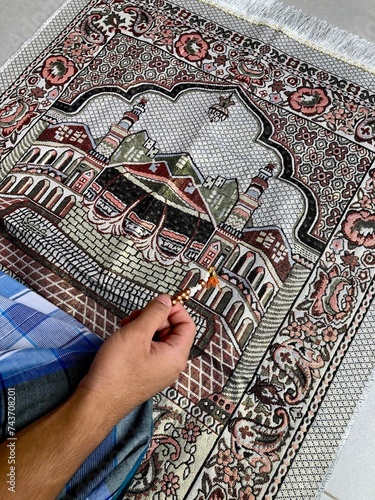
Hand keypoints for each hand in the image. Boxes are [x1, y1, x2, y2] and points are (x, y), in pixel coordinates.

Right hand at [78, 294, 195, 425]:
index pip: (188, 325)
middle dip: (155, 317)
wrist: (97, 402)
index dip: (175, 310)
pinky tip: (124, 336)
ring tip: (126, 325)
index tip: (157, 302)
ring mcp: (159, 371)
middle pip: (173, 330)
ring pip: (159, 339)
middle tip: (134, 315)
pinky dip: (139, 339)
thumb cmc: (117, 369)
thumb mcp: (137, 333)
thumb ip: (155, 313)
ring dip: (145, 326)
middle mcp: (172, 364)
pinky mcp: (146, 373)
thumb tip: (167, 299)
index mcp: (176, 355)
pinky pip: (150, 350)